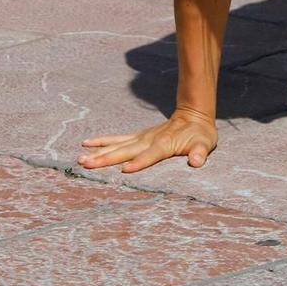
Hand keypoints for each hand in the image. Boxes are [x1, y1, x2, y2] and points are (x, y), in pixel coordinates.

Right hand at [78, 107, 217, 174]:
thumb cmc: (200, 134)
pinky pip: (116, 140)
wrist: (193, 115)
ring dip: (99, 152)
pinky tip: (86, 144)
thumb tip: (196, 161)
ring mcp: (141, 137)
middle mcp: (149, 140)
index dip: (139, 162)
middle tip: (87, 164)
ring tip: (81, 158)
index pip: (151, 155)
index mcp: (165, 144)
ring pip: (116, 145)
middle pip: (125, 151)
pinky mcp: (137, 137)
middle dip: (106, 159)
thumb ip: (199, 152)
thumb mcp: (205, 143)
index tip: (125, 170)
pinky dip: (101, 141)